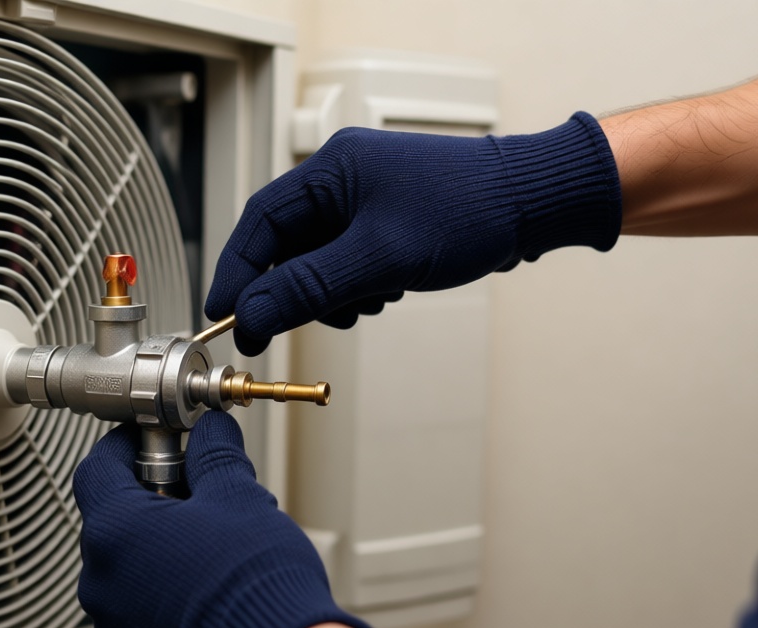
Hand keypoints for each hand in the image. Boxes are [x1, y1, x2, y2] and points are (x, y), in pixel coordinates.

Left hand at [73, 412, 381, 627]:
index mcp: (115, 530)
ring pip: (126, 570)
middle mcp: (101, 581)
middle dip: (149, 501)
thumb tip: (210, 432)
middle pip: (111, 521)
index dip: (123, 447)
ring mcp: (115, 627)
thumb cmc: (255, 585)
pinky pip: (139, 614)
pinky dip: (164, 596)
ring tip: (210, 549)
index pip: (97, 469)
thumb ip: (214, 456)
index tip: (147, 441)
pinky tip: (208, 592)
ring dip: (157, 552)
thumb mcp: (238, 497)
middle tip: (194, 494)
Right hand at [205, 113, 621, 354]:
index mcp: (330, 170)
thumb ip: (308, 287)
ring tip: (365, 302)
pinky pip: (347, 261)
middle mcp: (342, 180)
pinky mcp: (386, 221)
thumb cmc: (468, 212)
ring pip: (317, 260)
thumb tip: (253, 313)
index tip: (222, 314)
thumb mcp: (378, 258)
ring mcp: (365, 200)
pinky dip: (356, 286)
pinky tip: (386, 292)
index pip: (259, 223)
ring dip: (329, 293)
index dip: (236, 271)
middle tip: (289, 326)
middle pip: (286, 245)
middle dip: (292, 289)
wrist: (535, 203)